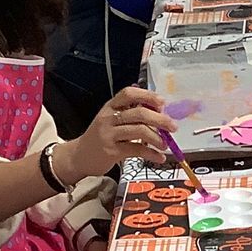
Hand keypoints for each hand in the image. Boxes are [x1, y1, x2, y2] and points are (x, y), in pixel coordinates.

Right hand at [57, 87, 174, 179]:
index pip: (129, 93)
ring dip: (157, 138)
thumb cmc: (101, 137)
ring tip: (166, 144)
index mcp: (110, 106)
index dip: (147, 95)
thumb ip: (130, 113)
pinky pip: (136, 150)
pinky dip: (151, 154)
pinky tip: (159, 157)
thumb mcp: (111, 120)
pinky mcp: (111, 151)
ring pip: (139, 131)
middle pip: (138, 113)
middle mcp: (109, 117)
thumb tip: (158, 108)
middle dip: (160, 119)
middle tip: (172, 126)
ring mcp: (109, 134)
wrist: (79, 156)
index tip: (162, 102)